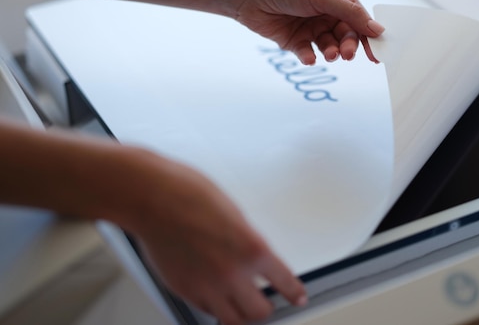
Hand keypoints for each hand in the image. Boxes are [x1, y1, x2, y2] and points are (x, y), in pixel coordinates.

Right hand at [125, 150, 305, 324]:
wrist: (153, 197)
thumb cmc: (190, 194)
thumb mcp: (235, 214)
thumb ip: (247, 241)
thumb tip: (252, 257)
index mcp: (252, 248)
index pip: (284, 282)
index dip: (294, 292)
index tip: (297, 297)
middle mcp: (232, 273)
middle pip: (259, 312)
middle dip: (265, 308)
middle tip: (266, 302)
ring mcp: (206, 286)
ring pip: (232, 320)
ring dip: (241, 315)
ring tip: (243, 309)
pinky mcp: (183, 290)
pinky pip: (206, 310)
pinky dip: (214, 308)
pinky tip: (216, 300)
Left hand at [233, 0, 384, 64]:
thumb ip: (351, 14)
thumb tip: (377, 29)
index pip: (360, 19)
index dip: (369, 35)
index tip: (376, 53)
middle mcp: (327, 13)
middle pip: (347, 36)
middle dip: (349, 46)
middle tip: (347, 54)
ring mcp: (312, 28)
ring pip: (330, 47)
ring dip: (332, 52)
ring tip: (329, 55)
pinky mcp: (296, 42)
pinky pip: (309, 54)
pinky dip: (310, 57)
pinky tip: (308, 58)